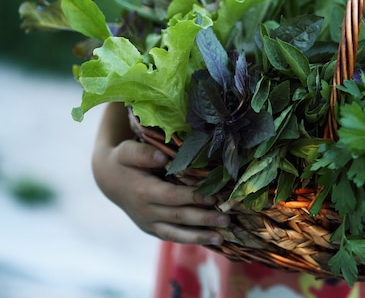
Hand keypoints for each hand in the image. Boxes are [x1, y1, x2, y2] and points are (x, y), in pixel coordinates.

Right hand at [92, 103, 228, 244]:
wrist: (110, 180)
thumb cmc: (124, 161)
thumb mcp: (127, 152)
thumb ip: (142, 153)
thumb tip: (161, 157)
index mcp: (143, 192)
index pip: (173, 197)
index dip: (193, 198)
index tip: (214, 197)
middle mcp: (146, 212)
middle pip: (179, 217)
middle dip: (204, 219)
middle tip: (227, 219)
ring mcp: (148, 224)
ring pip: (176, 234)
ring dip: (200, 237)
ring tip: (221, 238)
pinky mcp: (152, 229)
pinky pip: (173, 237)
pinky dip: (191, 240)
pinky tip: (209, 239)